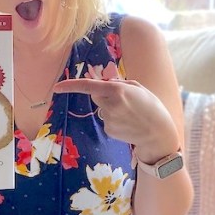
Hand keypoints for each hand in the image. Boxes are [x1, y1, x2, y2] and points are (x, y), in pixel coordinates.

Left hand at [52, 77, 179, 161]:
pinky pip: (106, 121)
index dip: (70, 86)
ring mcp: (108, 120)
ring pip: (102, 109)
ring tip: (130, 113)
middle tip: (124, 100)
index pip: (88, 86)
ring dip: (111, 109)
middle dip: (105, 95)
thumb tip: (102, 82)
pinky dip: (114, 120)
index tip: (56, 87)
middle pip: (96, 96)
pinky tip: (127, 123)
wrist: (158, 133)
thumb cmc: (151, 106)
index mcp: (116, 91)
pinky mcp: (108, 131)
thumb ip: (118, 83)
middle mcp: (109, 105)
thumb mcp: (137, 88)